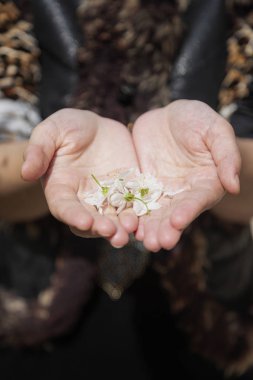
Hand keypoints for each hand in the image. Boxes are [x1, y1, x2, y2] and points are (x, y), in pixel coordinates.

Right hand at [22, 109, 138, 247]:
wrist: (96, 127)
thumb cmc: (68, 128)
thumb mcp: (51, 131)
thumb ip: (39, 150)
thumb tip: (25, 173)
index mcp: (61, 189)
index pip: (64, 207)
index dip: (73, 216)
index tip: (84, 222)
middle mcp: (83, 200)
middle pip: (90, 221)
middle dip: (100, 228)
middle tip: (112, 232)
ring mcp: (106, 199)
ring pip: (112, 220)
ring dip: (120, 229)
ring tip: (130, 231)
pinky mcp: (126, 194)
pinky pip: (132, 208)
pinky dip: (137, 216)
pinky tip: (144, 219)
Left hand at [132, 100, 240, 251]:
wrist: (170, 116)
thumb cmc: (198, 121)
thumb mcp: (216, 131)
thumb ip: (226, 156)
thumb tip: (234, 185)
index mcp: (205, 183)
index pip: (197, 200)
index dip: (189, 211)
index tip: (178, 222)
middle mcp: (183, 193)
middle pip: (174, 214)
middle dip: (165, 229)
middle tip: (156, 244)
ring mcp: (161, 191)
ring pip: (154, 214)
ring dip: (148, 229)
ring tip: (141, 241)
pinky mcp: (143, 186)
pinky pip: (136, 202)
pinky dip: (131, 214)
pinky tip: (125, 226)